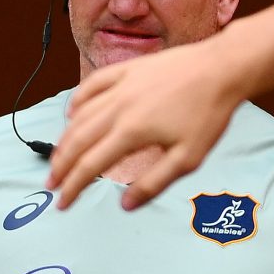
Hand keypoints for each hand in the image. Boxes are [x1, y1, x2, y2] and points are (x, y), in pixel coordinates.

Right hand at [49, 35, 247, 210]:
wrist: (223, 69)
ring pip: (80, 115)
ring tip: (58, 156)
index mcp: (132, 131)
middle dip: (60, 166)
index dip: (73, 186)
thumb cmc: (209, 114)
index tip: (63, 202)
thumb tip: (125, 204)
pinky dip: (77, 101)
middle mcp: (118, 108)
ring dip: (64, 139)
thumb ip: (154, 182)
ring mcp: (120, 86)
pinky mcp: (126, 70)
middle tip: (51, 183)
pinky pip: (91, 85)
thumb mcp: (188, 158)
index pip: (91, 165)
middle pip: (77, 141)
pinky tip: (72, 113)